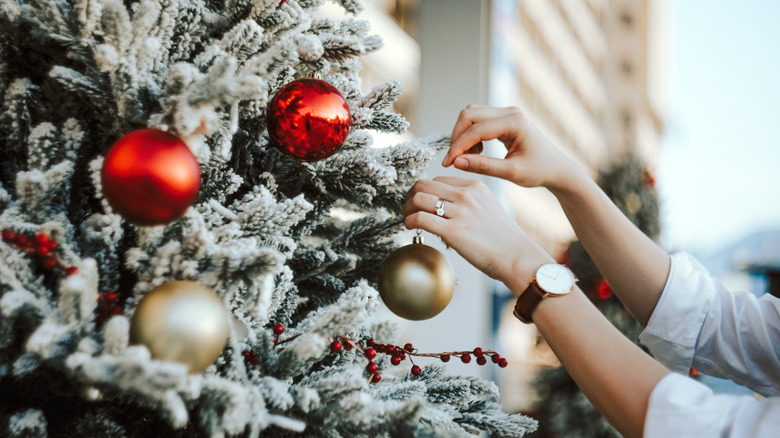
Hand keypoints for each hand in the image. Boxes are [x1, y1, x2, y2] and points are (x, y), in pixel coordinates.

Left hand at [403, 176, 553, 294]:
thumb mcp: (487, 208)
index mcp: (474, 186)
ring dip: (406, 209)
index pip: (437, 180)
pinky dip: (409, 222)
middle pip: (423, 185)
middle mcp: (466, 195)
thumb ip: (467, 202)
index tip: (420, 204)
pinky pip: (420, 219)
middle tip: (408, 210)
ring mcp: (460, 212)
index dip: (423, 192)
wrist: (517, 257)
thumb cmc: (503, 239)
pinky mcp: (453, 231)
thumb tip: (442, 207)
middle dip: (410, 197)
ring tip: (407, 220)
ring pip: (418, 199)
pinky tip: (410, 228)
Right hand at [442, 105, 582, 192]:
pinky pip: (478, 120)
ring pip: (471, 115)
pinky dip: (471, 136)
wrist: (557, 168)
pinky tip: (477, 153)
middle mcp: (510, 112)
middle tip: (454, 160)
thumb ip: (483, 166)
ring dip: (463, 135)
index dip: (458, 146)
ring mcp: (506, 113)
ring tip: (468, 157)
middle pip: (469, 114)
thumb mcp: (511, 173)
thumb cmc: (540, 171)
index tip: (447, 164)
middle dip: (457, 137)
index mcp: (515, 122)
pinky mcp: (503, 118)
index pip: (476, 129)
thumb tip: (457, 162)